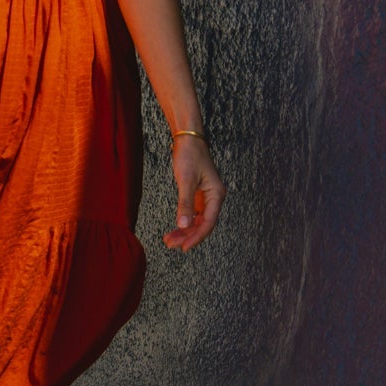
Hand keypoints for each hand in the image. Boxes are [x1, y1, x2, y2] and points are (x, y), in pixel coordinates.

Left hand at [163, 136, 223, 251]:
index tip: (184, 247)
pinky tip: (174, 229)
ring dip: (184, 231)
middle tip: (171, 245)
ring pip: (197, 220)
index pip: (208, 223)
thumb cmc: (190, 155)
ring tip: (169, 240)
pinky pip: (193, 213)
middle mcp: (214, 197)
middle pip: (203, 224)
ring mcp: (206, 196)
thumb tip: (183, 225)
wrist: (188, 138)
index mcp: (216, 194)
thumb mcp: (186, 180)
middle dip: (187, 236)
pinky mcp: (198, 194)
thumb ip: (185, 204)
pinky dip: (184, 221)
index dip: (196, 237)